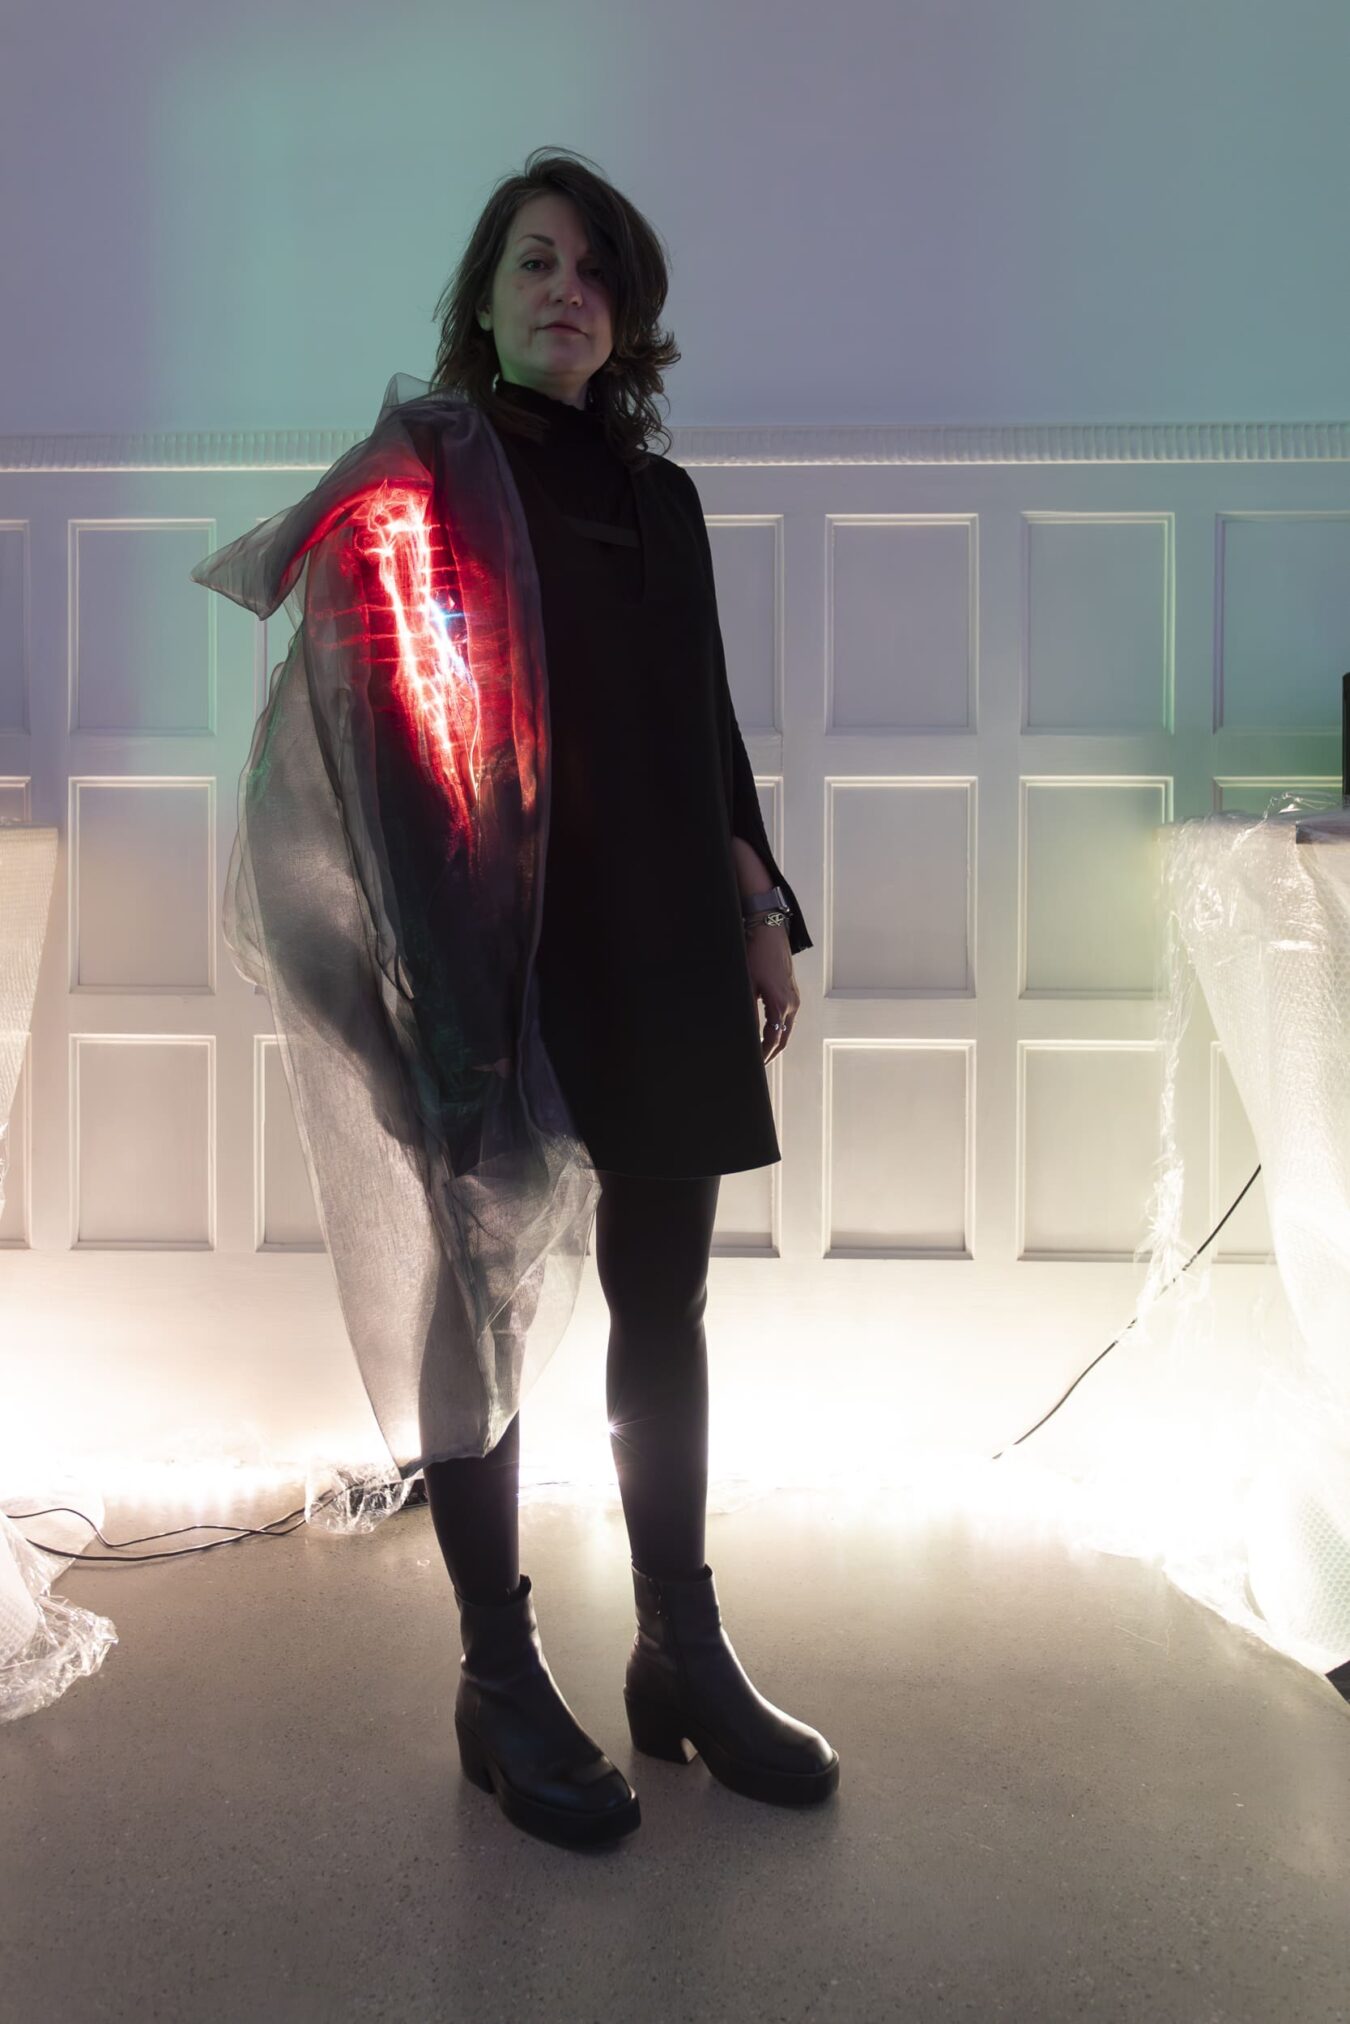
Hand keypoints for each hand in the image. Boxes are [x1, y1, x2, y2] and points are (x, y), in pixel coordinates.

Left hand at [745, 920, 799, 1063]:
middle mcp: (792, 1004)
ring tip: (762, 1051)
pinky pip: (788, 1017)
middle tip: (758, 1064)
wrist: (769, 931)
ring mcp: (794, 998)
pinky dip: (779, 1028)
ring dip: (776, 1041)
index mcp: (781, 1005)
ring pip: (787, 1028)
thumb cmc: (756, 954)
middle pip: (784, 1038)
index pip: (774, 1040)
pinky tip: (768, 1030)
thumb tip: (745, 1033)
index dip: (763, 1054)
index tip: (755, 1064)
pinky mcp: (792, 992)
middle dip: (772, 1053)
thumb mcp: (747, 985)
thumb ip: (748, 1011)